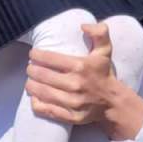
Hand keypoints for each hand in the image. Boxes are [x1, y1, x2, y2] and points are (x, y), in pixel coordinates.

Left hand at [25, 23, 142, 141]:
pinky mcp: (71, 116)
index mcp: (80, 66)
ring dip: (31, 85)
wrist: (113, 102)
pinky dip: (37, 103)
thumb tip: (83, 26)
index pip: (50, 59)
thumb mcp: (105, 50)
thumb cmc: (104, 73)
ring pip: (43, 92)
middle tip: (29, 68)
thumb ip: (99, 32)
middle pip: (43, 76)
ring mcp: (73, 102)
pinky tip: (34, 97)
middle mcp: (75, 84)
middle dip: (32, 70)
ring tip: (30, 81)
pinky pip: (48, 110)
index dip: (37, 55)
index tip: (33, 54)